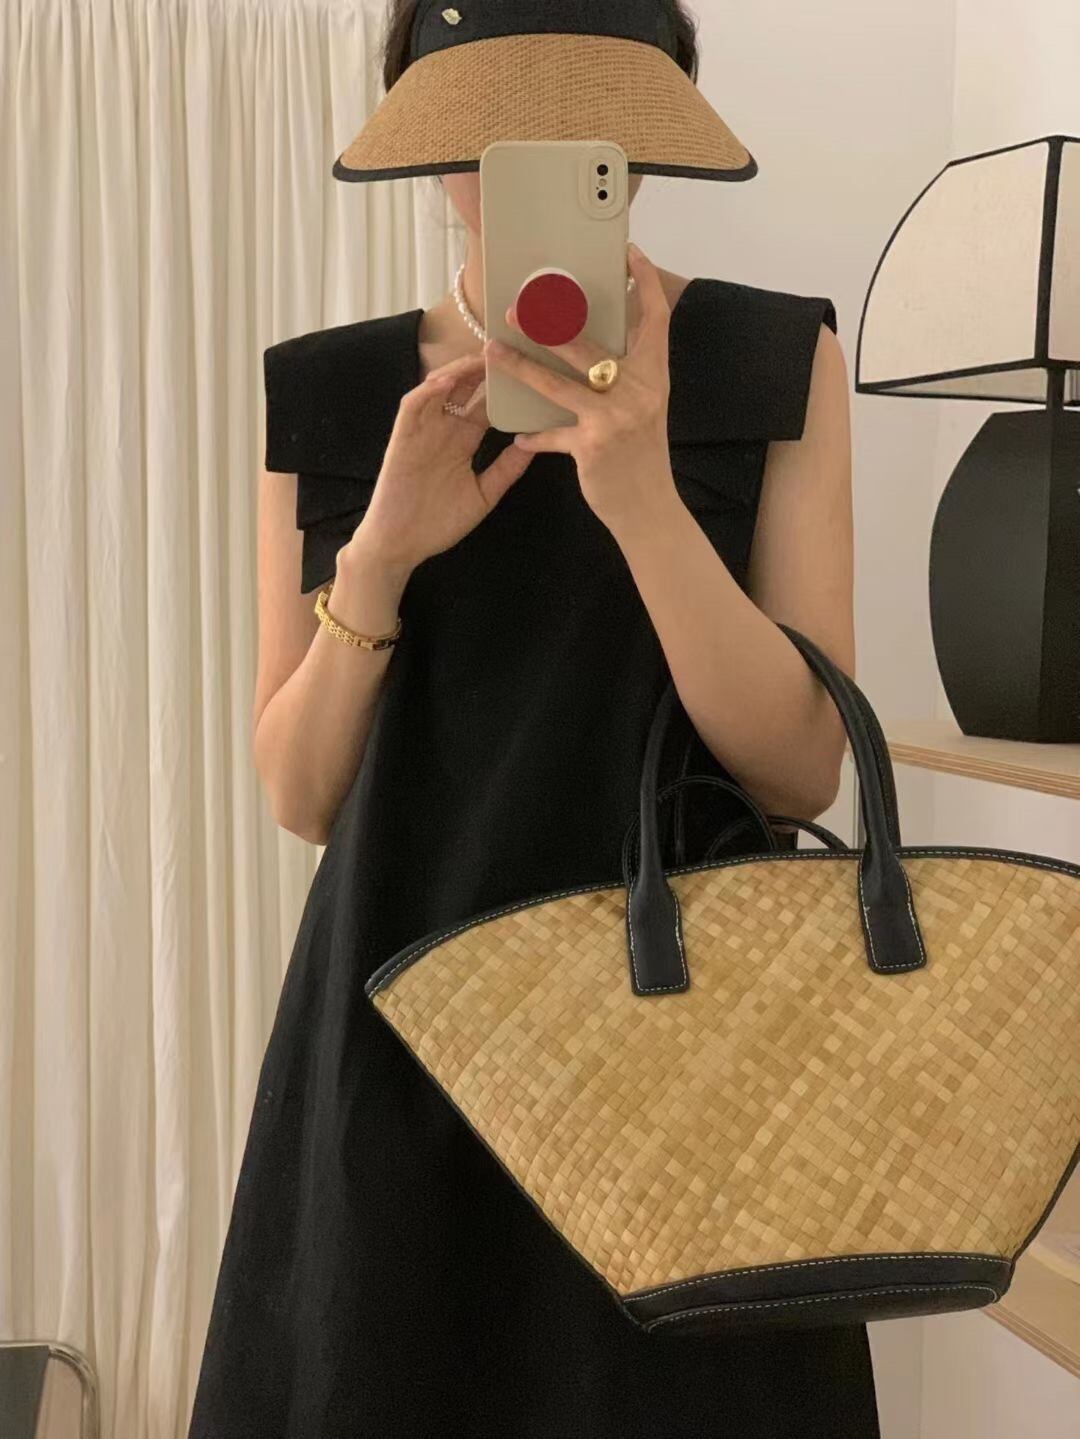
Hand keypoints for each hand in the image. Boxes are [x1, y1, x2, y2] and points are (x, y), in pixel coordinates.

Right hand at [348, 351, 531, 573]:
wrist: (400, 546)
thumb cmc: (439, 524)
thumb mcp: (484, 494)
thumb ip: (507, 469)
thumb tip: (536, 445)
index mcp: (464, 441)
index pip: (488, 404)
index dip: (507, 386)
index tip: (532, 368)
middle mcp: (444, 429)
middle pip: (466, 387)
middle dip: (487, 367)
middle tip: (511, 348)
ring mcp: (422, 430)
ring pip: (440, 386)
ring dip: (460, 369)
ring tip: (484, 355)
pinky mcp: (402, 437)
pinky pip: (414, 404)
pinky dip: (430, 389)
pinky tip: (450, 379)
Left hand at [483, 243, 678, 532]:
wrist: (651, 510)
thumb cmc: (643, 459)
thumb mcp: (646, 411)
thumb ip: (628, 380)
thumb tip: (598, 352)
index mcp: (655, 377)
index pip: (656, 320)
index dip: (647, 283)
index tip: (632, 255)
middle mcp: (638, 391)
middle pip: (589, 345)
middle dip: (549, 323)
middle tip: (518, 307)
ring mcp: (614, 418)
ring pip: (559, 384)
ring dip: (521, 367)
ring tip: (493, 352)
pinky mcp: (592, 446)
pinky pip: (552, 434)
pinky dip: (535, 437)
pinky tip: (520, 437)